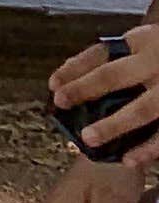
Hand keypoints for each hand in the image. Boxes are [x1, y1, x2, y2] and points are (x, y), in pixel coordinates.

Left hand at [52, 18, 158, 152]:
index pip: (101, 55)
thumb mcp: (146, 43)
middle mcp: (157, 63)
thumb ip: (117, 57)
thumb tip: (70, 78)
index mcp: (144, 43)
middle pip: (114, 76)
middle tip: (62, 103)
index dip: (74, 69)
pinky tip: (129, 159)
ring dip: (114, 125)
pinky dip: (149, 149)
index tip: (53, 87)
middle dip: (84, 90)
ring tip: (89, 139)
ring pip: (142, 110)